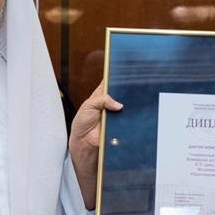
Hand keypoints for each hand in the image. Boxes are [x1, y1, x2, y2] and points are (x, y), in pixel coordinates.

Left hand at [69, 80, 122, 208]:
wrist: (85, 141)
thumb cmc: (83, 122)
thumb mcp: (88, 106)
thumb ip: (102, 100)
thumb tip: (119, 105)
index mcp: (103, 94)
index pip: (112, 82)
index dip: (118, 77)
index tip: (126, 73)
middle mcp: (112, 102)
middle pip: (123, 93)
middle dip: (127, 91)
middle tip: (131, 89)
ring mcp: (118, 113)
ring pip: (129, 106)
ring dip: (130, 106)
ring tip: (131, 104)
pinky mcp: (122, 124)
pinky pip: (130, 119)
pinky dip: (131, 118)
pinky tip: (132, 116)